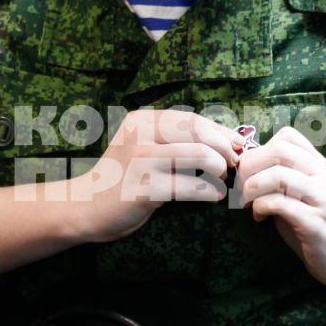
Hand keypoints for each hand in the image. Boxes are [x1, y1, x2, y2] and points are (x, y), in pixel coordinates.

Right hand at [73, 108, 241, 243]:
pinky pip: (189, 186)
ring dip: (218, 168)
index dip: (219, 130)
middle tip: (234, 162)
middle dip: (223, 146)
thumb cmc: (122, 179)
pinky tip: (213, 196)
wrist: (86, 207)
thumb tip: (223, 139)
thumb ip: (172, 140)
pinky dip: (207, 191)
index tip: (238, 143)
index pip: (191, 118)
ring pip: (198, 155)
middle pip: (197, 131)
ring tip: (221, 179)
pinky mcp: (144, 188)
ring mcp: (140, 161)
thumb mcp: (142, 148)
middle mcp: (139, 134)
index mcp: (140, 120)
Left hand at [235, 127, 325, 287]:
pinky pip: (279, 204)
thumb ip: (279, 175)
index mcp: (317, 164)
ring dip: (252, 187)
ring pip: (278, 175)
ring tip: (247, 202)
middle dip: (250, 166)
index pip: (287, 136)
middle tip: (242, 186)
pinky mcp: (314, 222)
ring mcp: (320, 197)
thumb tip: (244, 164)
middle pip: (278, 150)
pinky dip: (260, 207)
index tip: (250, 170)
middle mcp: (321, 175)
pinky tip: (259, 216)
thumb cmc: (312, 221)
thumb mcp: (298, 191)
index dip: (260, 149)